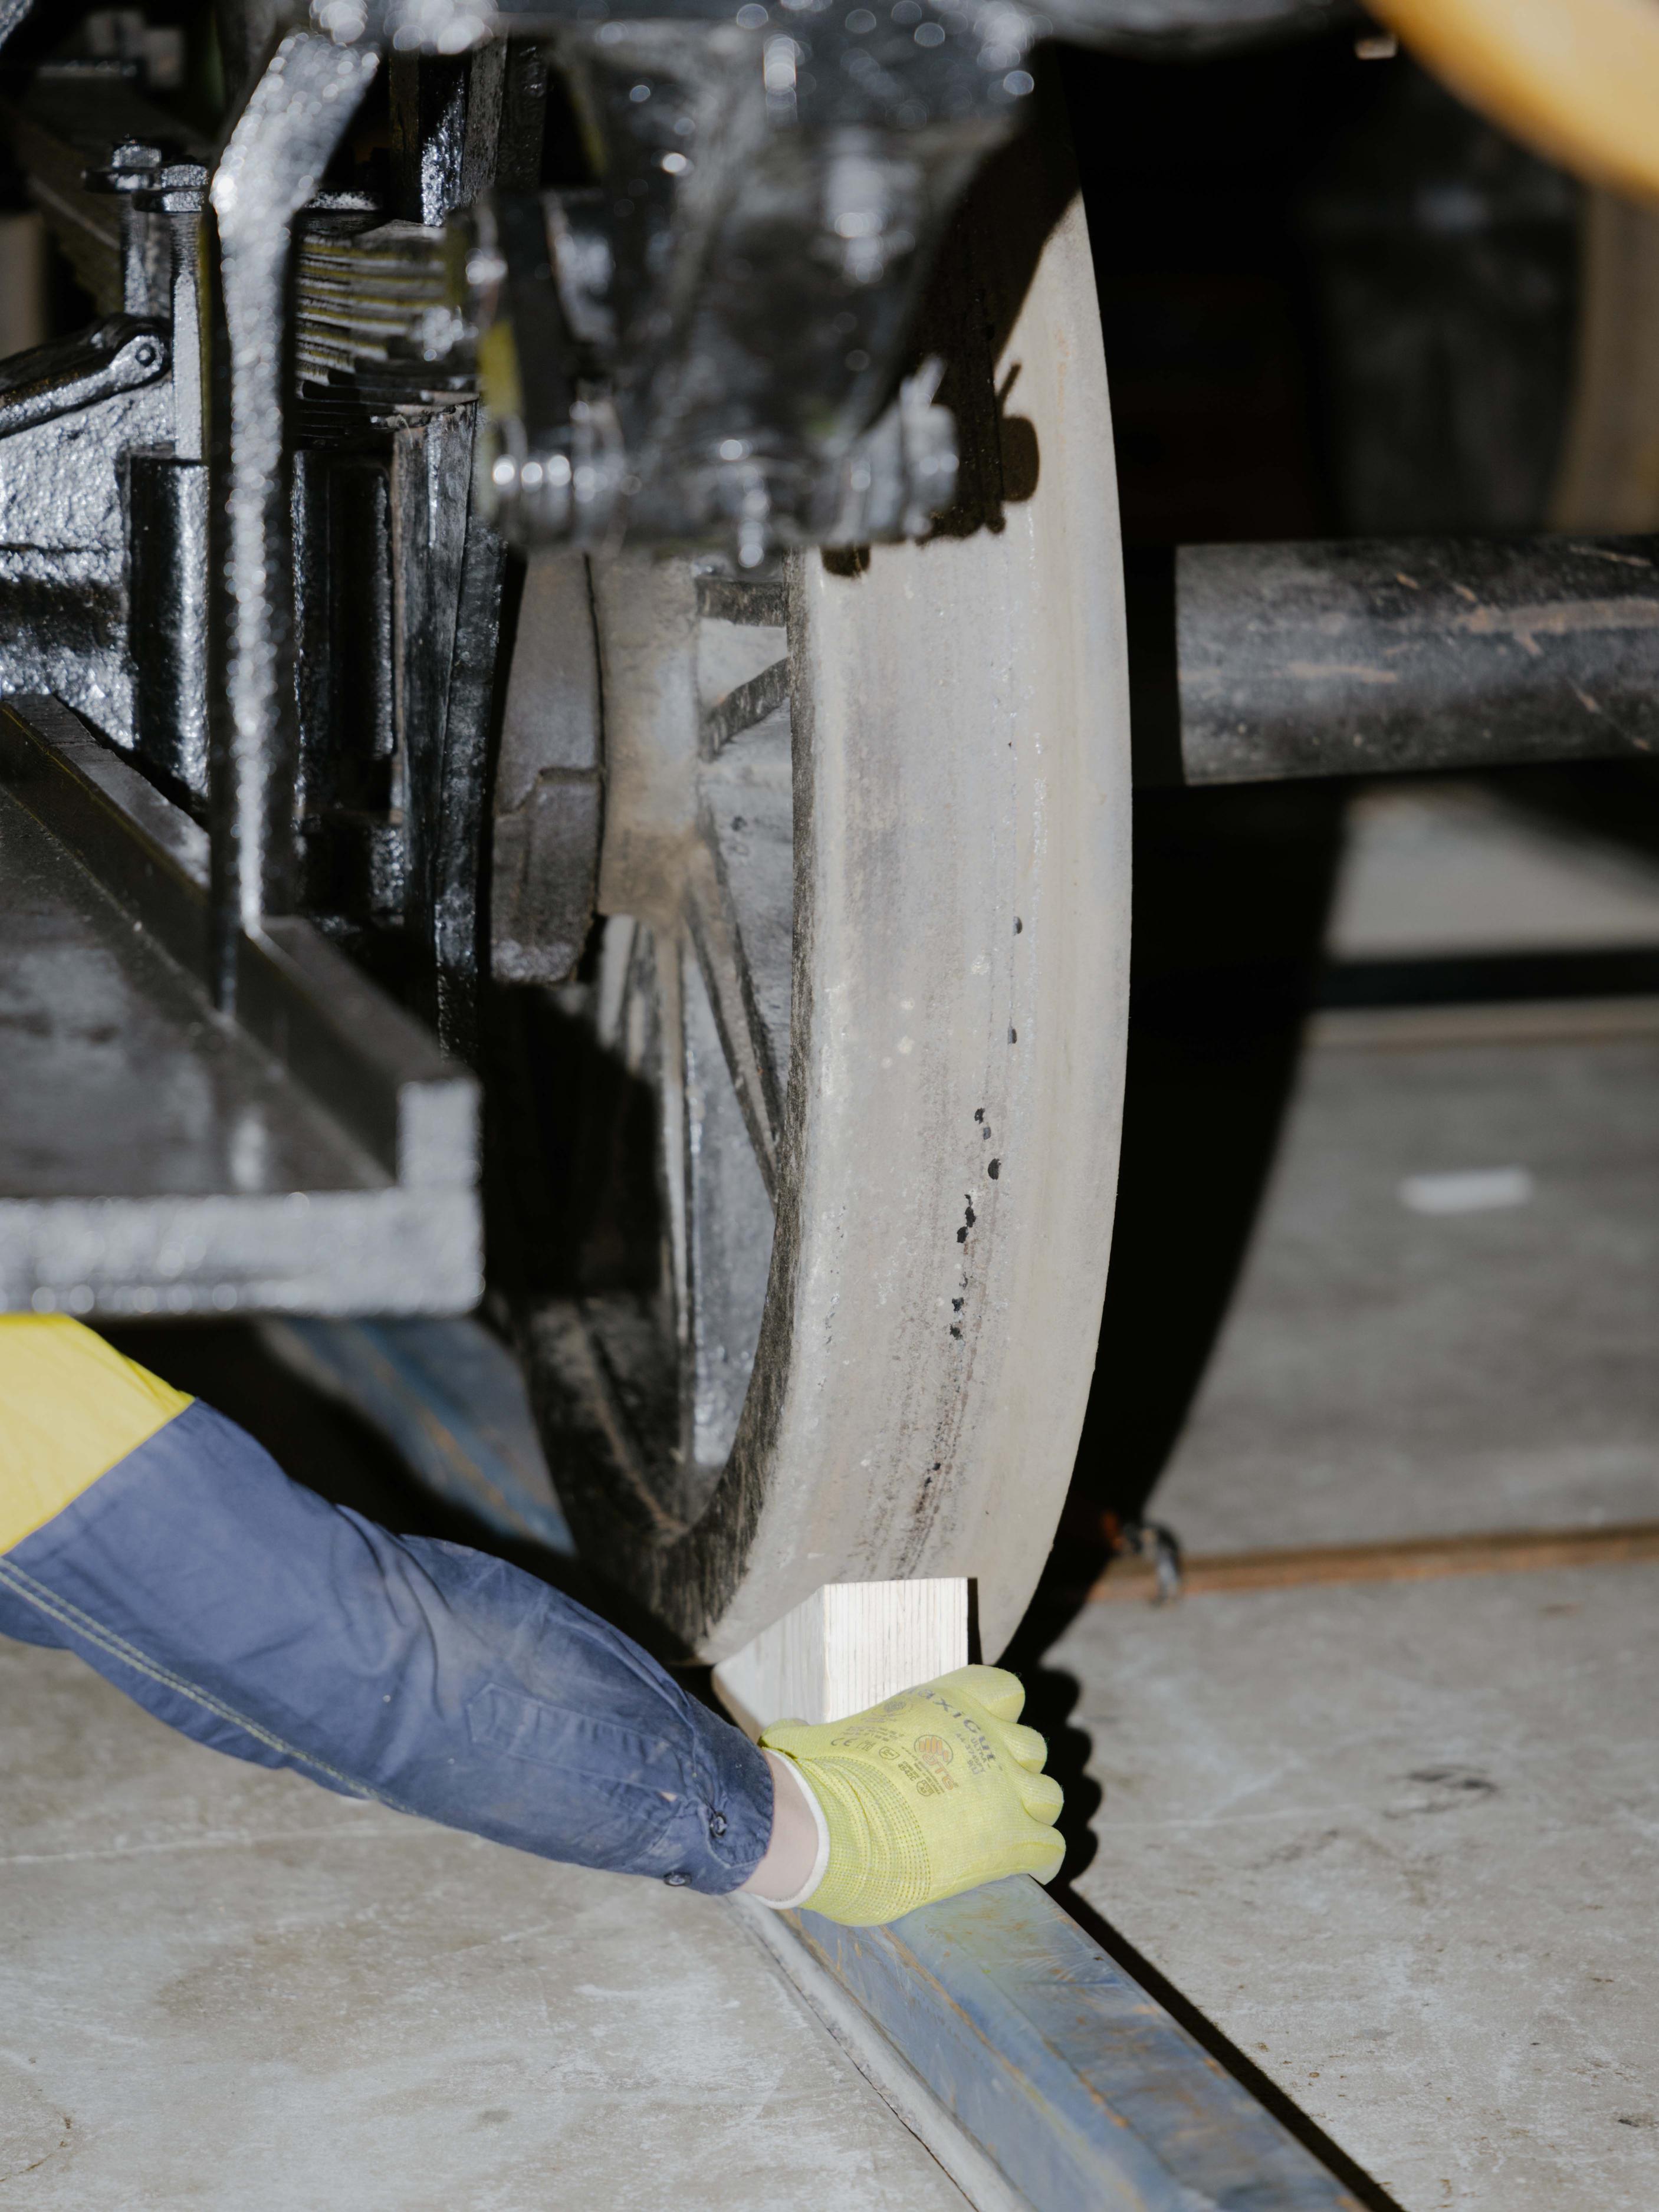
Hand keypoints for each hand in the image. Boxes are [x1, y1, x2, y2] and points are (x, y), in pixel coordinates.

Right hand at [758, 1665, 1063, 1925]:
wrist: (827, 1826)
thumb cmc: (816, 1782)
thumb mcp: (817, 1740)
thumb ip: (813, 1734)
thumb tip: (781, 1736)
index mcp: (944, 1703)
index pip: (1004, 1691)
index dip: (997, 1718)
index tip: (979, 1741)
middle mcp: (982, 1737)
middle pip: (1032, 1747)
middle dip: (1015, 1771)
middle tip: (987, 1797)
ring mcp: (1001, 1788)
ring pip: (1049, 1796)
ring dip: (1032, 1814)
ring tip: (1007, 1835)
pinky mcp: (1007, 1840)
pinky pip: (1051, 1847)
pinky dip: (1043, 1859)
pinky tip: (1027, 1870)